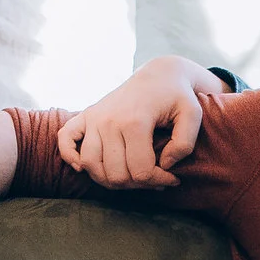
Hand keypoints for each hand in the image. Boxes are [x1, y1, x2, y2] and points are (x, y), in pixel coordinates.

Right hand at [56, 55, 216, 187]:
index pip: (141, 172)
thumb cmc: (177, 97)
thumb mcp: (193, 115)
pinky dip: (70, 157)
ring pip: (91, 166)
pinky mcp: (86, 115)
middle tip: (154, 177)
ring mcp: (94, 118)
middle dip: (139, 184)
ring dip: (111, 179)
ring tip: (132, 175)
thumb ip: (184, 144)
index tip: (172, 178)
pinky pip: (65, 140)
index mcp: (135, 122)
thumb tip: (163, 165)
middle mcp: (109, 121)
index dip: (159, 181)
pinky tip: (84, 167)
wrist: (158, 75)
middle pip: (116, 175)